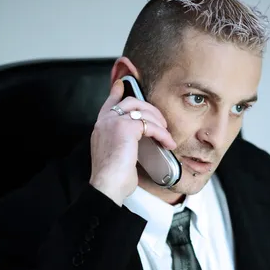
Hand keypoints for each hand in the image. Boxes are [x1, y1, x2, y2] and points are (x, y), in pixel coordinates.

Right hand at [89, 79, 176, 204]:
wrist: (107, 185)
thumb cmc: (113, 179)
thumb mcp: (117, 157)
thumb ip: (123, 144)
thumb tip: (137, 146)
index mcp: (101, 127)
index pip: (109, 103)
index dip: (117, 92)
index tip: (123, 84)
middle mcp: (105, 121)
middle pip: (131, 102)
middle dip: (150, 108)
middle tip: (161, 121)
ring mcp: (114, 122)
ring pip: (143, 111)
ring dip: (159, 123)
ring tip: (167, 136)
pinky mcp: (126, 128)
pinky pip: (150, 125)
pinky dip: (162, 134)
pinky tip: (168, 143)